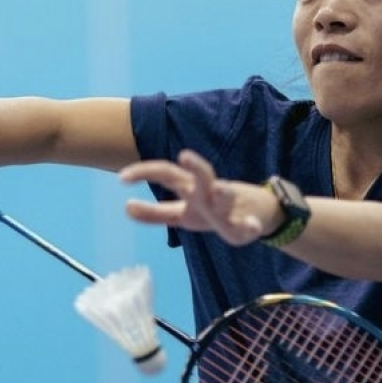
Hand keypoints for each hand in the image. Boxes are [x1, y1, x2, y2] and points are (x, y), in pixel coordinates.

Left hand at [118, 150, 280, 246]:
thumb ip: (155, 213)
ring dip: (223, 192)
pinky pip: (249, 226)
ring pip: (226, 197)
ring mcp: (229, 207)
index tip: (121, 178)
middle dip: (195, 167)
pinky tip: (252, 225)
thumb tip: (126, 208)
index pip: (167, 173)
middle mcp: (208, 193)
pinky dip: (251, 225)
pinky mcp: (247, 224)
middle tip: (184, 156)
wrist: (260, 214)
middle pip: (200, 176)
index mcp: (191, 190)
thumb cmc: (214, 211)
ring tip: (220, 188)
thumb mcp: (182, 215)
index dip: (145, 172)